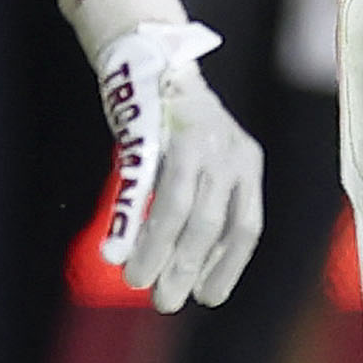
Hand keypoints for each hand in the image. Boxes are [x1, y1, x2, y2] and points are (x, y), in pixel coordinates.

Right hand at [93, 22, 264, 311]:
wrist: (148, 60)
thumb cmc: (176, 124)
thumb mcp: (205, 162)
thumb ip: (203, 206)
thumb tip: (186, 271)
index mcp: (247, 161)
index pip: (245, 226)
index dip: (227, 267)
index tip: (207, 296)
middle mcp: (226, 149)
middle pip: (209, 223)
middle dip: (186, 267)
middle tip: (164, 301)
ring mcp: (189, 137)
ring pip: (176, 208)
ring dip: (155, 251)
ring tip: (136, 281)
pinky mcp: (150, 130)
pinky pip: (139, 186)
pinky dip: (127, 223)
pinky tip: (114, 252)